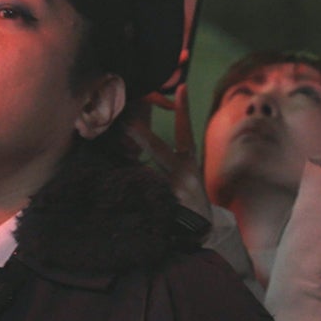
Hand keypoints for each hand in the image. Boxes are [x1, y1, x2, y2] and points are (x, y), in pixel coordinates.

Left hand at [128, 83, 211, 220]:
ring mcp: (175, 190)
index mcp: (189, 162)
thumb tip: (141, 142)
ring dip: (130, 159)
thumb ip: (171, 162)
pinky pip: (145, 192)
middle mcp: (184, 172)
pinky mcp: (167, 206)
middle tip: (125, 118)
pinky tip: (117, 184)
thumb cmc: (193, 201)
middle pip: (158, 148)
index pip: (186, 131)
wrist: (205, 233)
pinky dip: (132, 188)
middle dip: (140, 133)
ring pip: (147, 170)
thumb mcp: (189, 177)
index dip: (183, 110)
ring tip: (116, 141)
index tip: (181, 88)